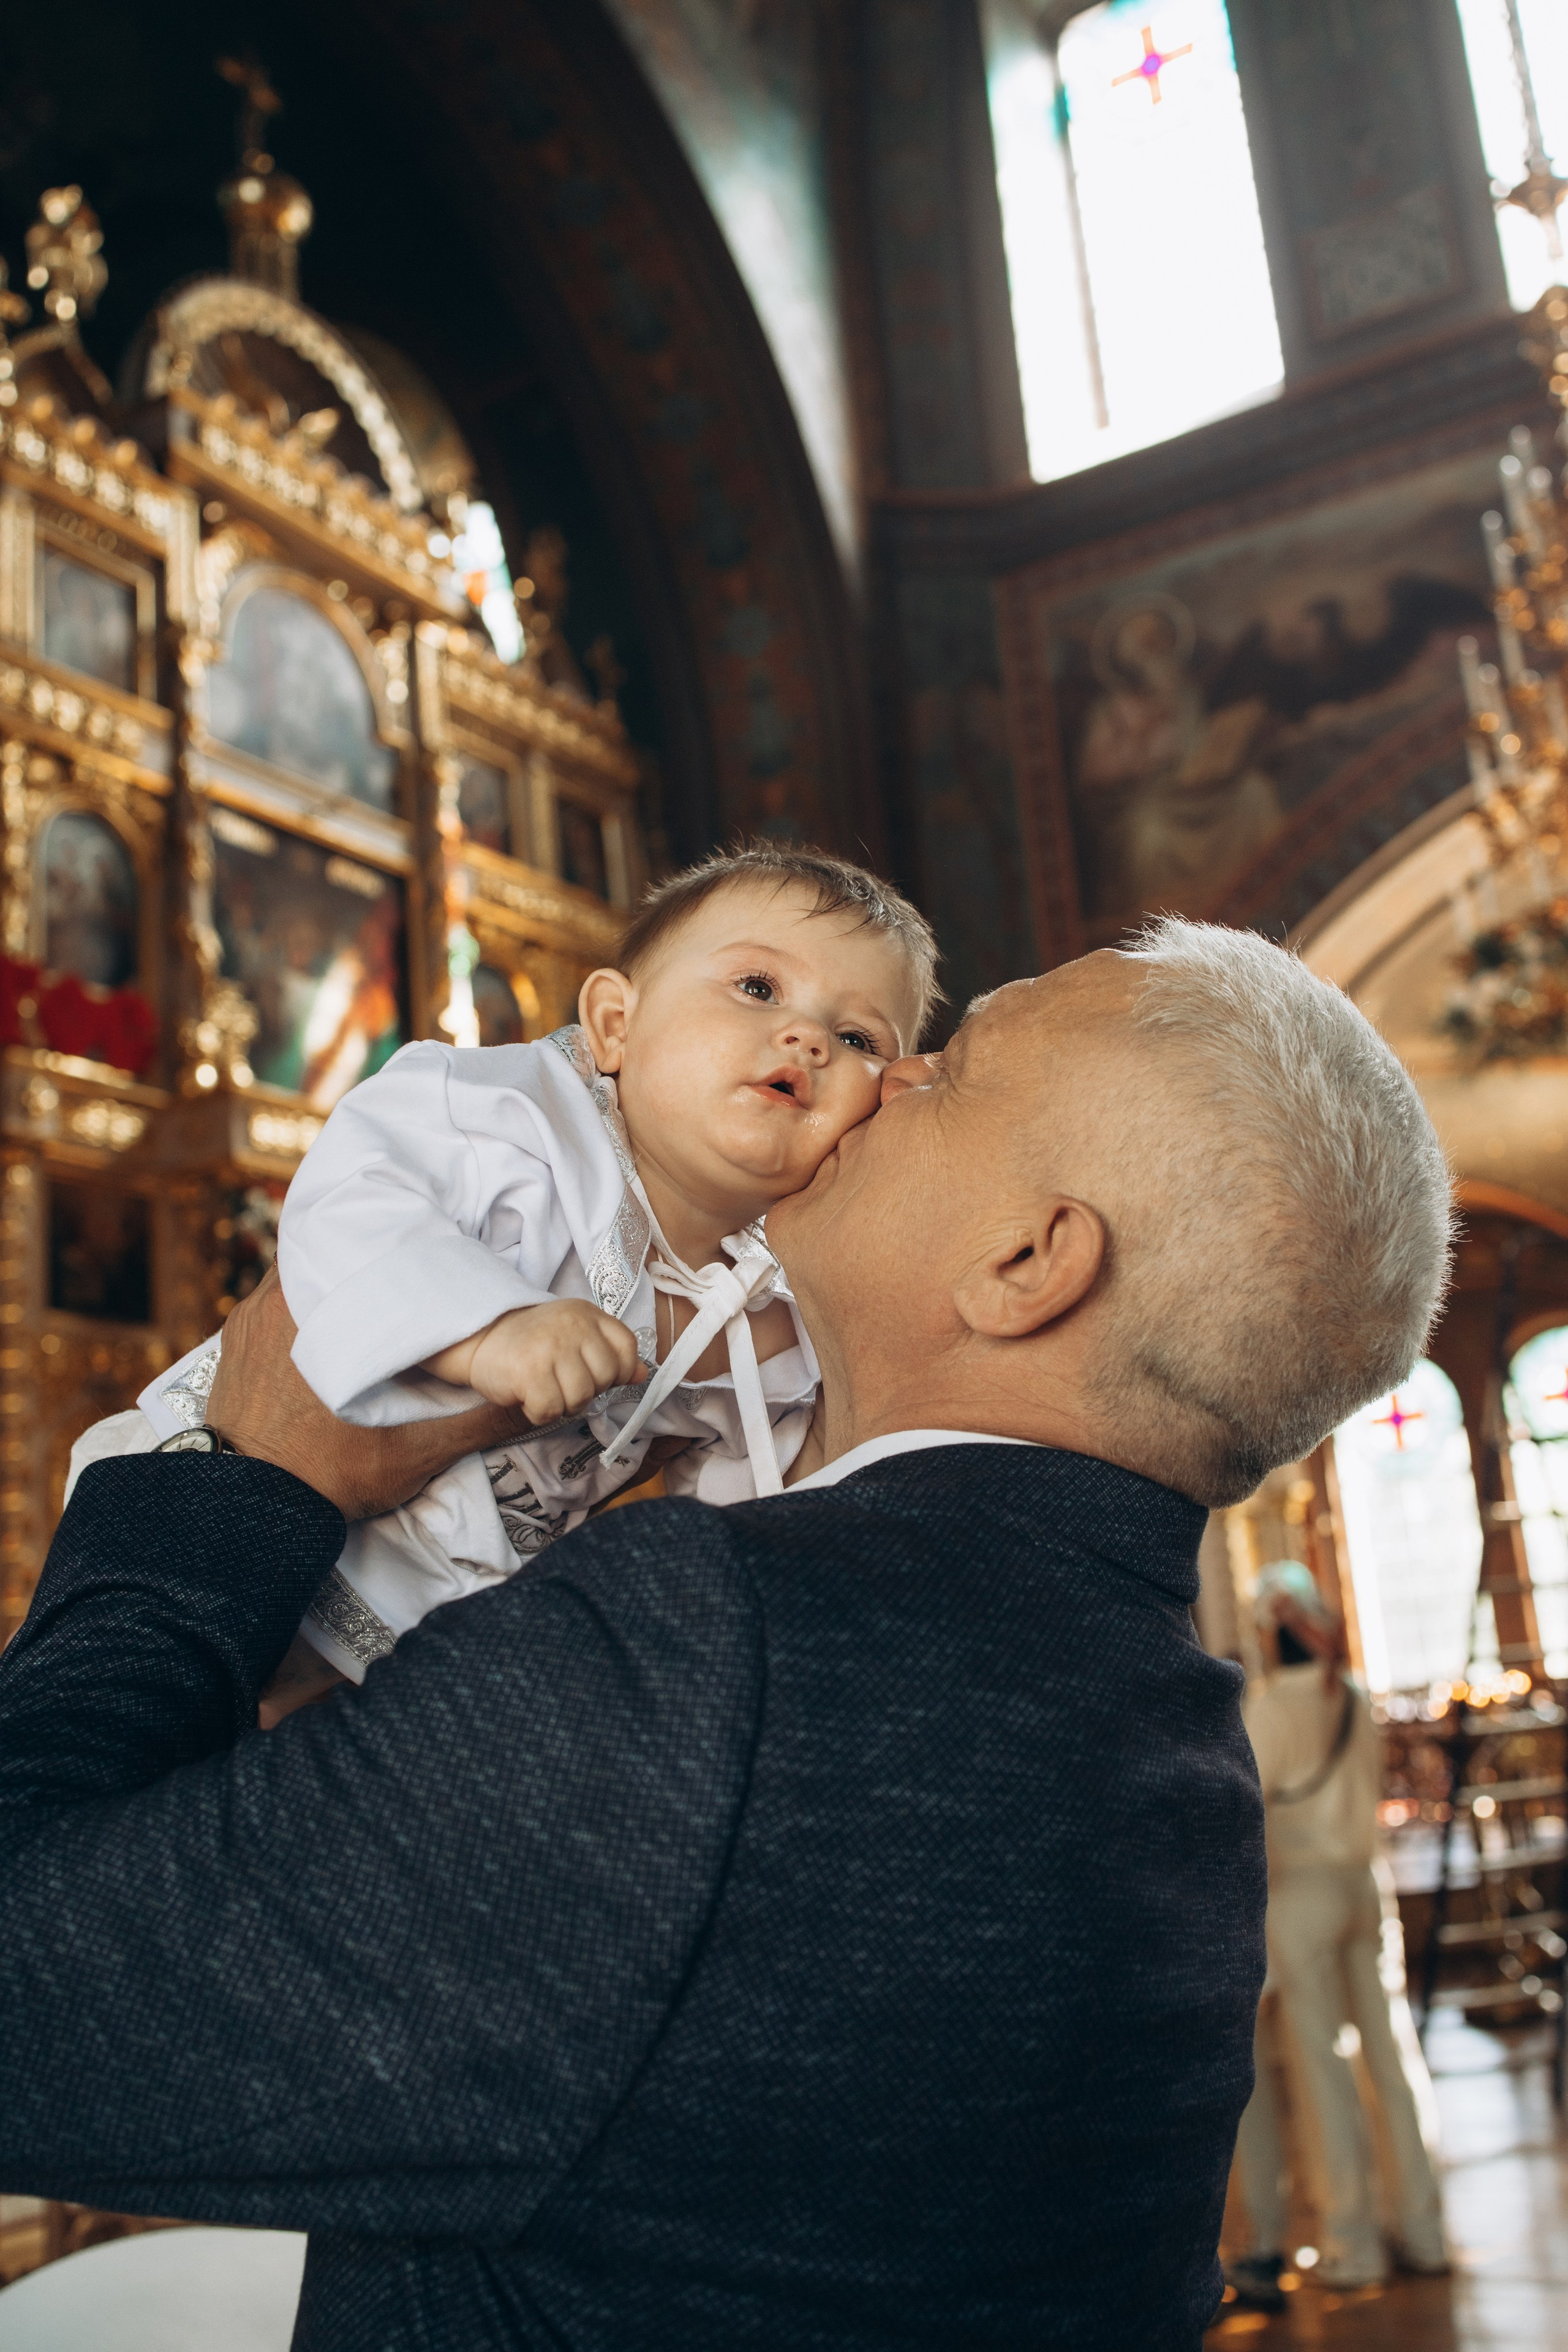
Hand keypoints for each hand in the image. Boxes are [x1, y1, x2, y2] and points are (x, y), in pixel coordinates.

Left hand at [206, 1270, 535, 1519]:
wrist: (248, 1515)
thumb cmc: (329, 1476)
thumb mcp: (417, 1452)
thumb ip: (477, 1420)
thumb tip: (534, 1397)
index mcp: (325, 1311)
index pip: (367, 1246)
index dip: (400, 1244)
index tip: (427, 1249)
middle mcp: (278, 1300)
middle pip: (336, 1258)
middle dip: (370, 1265)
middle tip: (407, 1277)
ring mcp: (250, 1320)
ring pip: (306, 1281)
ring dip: (338, 1287)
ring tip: (374, 1300)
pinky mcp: (233, 1343)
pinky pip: (275, 1306)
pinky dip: (304, 1311)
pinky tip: (333, 1329)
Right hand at [467, 1298, 646, 1422]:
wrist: (480, 1338)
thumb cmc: (531, 1344)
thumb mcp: (574, 1338)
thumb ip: (609, 1354)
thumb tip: (641, 1375)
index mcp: (587, 1314)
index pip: (626, 1347)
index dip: (616, 1370)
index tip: (593, 1374)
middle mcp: (572, 1325)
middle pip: (604, 1377)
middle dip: (585, 1390)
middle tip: (559, 1381)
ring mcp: (551, 1347)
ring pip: (581, 1398)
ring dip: (562, 1404)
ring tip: (544, 1388)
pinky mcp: (529, 1371)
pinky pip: (551, 1410)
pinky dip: (540, 1413)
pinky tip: (528, 1397)